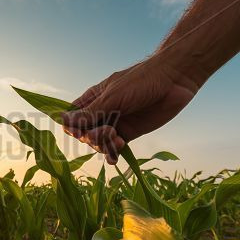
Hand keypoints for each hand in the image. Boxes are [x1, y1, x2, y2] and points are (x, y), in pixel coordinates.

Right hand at [62, 55, 198, 163]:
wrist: (173, 81)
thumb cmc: (140, 81)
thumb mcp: (113, 97)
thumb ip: (91, 113)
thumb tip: (65, 122)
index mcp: (93, 99)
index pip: (73, 117)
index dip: (72, 128)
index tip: (79, 132)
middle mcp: (102, 113)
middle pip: (84, 133)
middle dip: (91, 137)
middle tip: (106, 131)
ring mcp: (115, 124)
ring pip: (99, 142)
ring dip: (103, 145)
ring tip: (117, 140)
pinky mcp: (129, 134)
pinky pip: (115, 148)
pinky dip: (112, 154)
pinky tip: (114, 158)